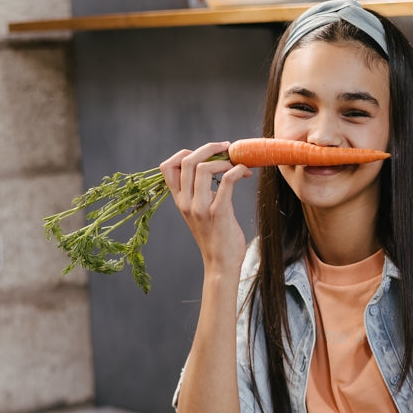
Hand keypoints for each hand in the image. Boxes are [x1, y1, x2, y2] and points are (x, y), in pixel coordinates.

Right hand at [159, 141, 251, 272]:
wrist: (221, 264)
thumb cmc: (215, 237)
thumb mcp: (199, 212)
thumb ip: (199, 193)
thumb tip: (212, 169)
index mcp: (179, 200)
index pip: (167, 167)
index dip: (184, 153)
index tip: (205, 154)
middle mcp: (186, 202)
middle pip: (188, 160)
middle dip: (209, 148)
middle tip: (227, 148)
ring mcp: (200, 208)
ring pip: (204, 168)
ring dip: (224, 161)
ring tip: (238, 165)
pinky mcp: (219, 213)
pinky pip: (227, 181)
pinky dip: (237, 170)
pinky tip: (245, 173)